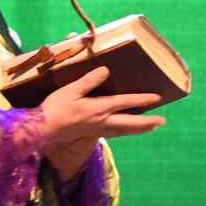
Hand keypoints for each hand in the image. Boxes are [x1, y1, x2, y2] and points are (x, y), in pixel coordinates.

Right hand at [37, 67, 164, 168]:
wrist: (43, 130)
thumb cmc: (55, 108)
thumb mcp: (70, 90)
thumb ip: (88, 81)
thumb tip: (106, 71)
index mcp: (99, 108)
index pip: (125, 103)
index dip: (142, 99)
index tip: (157, 98)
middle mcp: (102, 121)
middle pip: (130, 123)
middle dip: (147, 122)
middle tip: (163, 121)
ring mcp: (97, 129)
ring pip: (124, 130)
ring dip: (139, 129)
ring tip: (152, 127)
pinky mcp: (91, 134)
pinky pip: (114, 133)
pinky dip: (125, 132)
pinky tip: (126, 131)